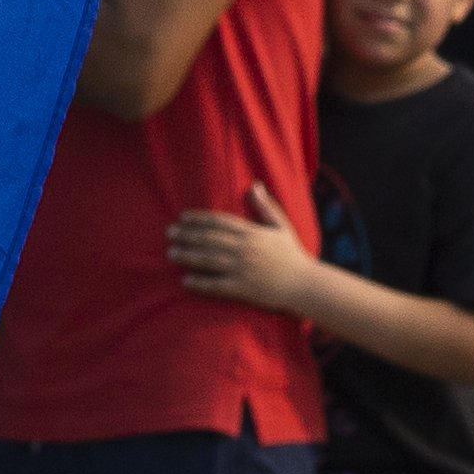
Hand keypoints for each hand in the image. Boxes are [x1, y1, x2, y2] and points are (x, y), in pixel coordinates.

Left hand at [163, 184, 316, 310]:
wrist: (305, 285)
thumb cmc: (292, 255)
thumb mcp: (280, 226)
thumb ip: (265, 206)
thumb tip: (255, 184)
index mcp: (252, 232)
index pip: (219, 222)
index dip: (198, 219)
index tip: (182, 218)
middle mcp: (245, 249)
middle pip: (209, 239)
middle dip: (187, 236)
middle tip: (168, 234)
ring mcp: (243, 269)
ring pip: (209, 260)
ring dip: (187, 256)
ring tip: (170, 253)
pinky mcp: (243, 289)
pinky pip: (217, 285)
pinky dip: (200, 283)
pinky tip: (185, 281)